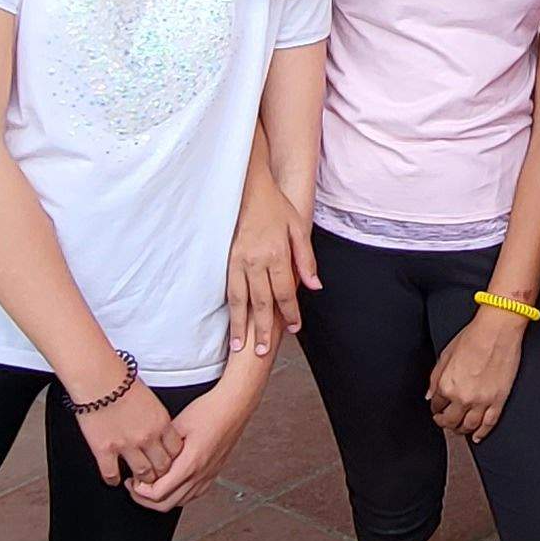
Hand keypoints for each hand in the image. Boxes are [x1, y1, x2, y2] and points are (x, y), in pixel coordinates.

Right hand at [71, 375, 181, 489]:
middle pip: (163, 467)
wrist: (97, 378)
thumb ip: (156, 418)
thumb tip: (157, 429)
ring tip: (138, 481)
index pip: (176, 451)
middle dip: (160, 474)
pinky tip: (114, 479)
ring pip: (142, 475)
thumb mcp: (150, 398)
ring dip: (141, 480)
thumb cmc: (120, 380)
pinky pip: (112, 474)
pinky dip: (113, 480)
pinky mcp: (104, 450)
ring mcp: (126, 445)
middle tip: (155, 476)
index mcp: (161, 422)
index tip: (168, 461)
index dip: (173, 459)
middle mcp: (147, 437)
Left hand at [126, 384, 255, 511]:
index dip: (139, 491)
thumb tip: (145, 457)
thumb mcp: (177, 424)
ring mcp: (208, 476)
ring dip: (161, 499)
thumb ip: (161, 445)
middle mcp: (200, 474)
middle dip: (145, 499)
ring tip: (150, 485)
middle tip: (135, 487)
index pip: (158, 493)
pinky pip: (192, 495)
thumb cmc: (210, 410)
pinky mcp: (213, 473)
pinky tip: (171, 485)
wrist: (233, 406)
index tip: (132, 480)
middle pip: (166, 504)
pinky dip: (177, 495)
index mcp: (189, 463)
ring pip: (179, 503)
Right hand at [225, 179, 310, 355]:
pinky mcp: (226, 259)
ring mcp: (238, 261)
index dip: (290, 312)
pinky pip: (228, 288)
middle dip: (262, 329)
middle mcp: (256, 260)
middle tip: (262, 352)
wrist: (248, 188)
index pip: (285, 292)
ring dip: (240, 324)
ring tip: (239, 345)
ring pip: (239, 300)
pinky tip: (231, 320)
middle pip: (261, 302)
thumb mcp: (298, 228)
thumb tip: (314, 286)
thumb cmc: (276, 207)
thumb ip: (305, 260)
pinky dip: (230, 307)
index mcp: (277, 254)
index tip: (293, 328)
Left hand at [426, 308, 524, 441]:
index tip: (438, 408)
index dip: (436, 407)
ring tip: (459, 429)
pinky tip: (477, 436)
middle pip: (451, 421)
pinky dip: (482, 433)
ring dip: (462, 430)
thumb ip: (435, 378)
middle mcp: (463, 397)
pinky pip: (489, 423)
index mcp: (447, 385)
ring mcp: (482, 401)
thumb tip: (430, 395)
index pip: (437, 405)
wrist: (497, 330)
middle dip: (446, 423)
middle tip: (445, 422)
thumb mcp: (446, 355)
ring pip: (469, 426)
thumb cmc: (473, 337)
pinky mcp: (499, 401)